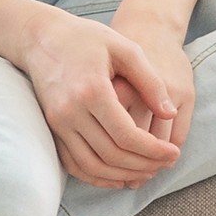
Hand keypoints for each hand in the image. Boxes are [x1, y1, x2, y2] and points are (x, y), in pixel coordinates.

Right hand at [23, 10, 186, 189]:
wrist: (41, 37)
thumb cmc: (87, 38)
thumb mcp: (126, 49)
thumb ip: (150, 82)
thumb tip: (170, 115)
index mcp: (92, 91)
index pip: (126, 135)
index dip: (153, 150)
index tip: (173, 154)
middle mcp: (71, 111)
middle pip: (111, 154)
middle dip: (143, 165)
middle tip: (165, 164)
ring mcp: (58, 123)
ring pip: (92, 165)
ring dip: (122, 175)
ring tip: (147, 172)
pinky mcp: (52, 129)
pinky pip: (73, 164)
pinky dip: (96, 177)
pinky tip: (118, 177)